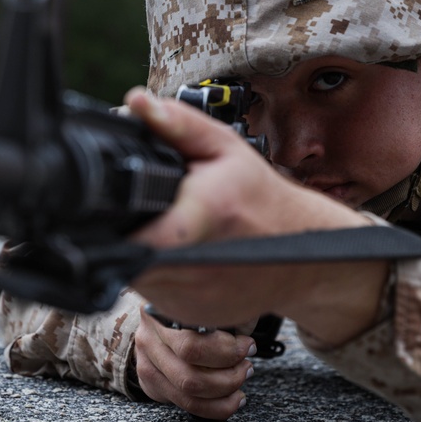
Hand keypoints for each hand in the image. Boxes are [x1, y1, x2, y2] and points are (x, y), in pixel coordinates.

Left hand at [124, 88, 390, 348]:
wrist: (305, 250)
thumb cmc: (261, 197)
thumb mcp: (225, 149)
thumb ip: (178, 125)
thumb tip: (136, 104)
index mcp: (195, 218)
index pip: (124, 232)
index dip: (115, 218)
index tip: (124, 205)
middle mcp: (191, 266)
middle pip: (122, 252)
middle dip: (129, 230)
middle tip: (156, 212)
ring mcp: (190, 298)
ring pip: (134, 276)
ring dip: (142, 253)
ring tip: (173, 232)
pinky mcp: (191, 317)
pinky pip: (153, 295)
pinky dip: (160, 275)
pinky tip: (183, 256)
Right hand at [133, 306, 256, 419]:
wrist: (175, 308)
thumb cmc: (206, 302)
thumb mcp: (220, 300)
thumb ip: (231, 316)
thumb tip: (247, 345)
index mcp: (163, 311)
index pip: (192, 346)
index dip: (227, 351)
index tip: (248, 346)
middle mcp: (148, 338)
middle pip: (189, 377)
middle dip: (228, 378)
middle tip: (247, 367)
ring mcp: (145, 362)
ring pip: (186, 395)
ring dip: (222, 395)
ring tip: (241, 380)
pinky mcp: (150, 381)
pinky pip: (183, 403)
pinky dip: (213, 406)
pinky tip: (229, 397)